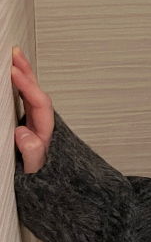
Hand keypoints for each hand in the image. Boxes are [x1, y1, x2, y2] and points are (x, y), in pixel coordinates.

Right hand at [10, 46, 54, 173]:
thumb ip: (32, 153)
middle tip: (15, 53)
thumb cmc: (40, 179)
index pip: (39, 102)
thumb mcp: (34, 170)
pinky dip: (18, 87)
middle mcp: (42, 124)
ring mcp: (35, 123)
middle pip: (37, 92)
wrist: (47, 188)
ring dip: (23, 75)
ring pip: (30, 94)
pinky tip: (11, 77)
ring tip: (14, 57)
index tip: (14, 72)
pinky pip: (24, 100)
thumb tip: (23, 133)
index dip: (27, 86)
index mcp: (46, 132)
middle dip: (27, 71)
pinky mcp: (27, 124)